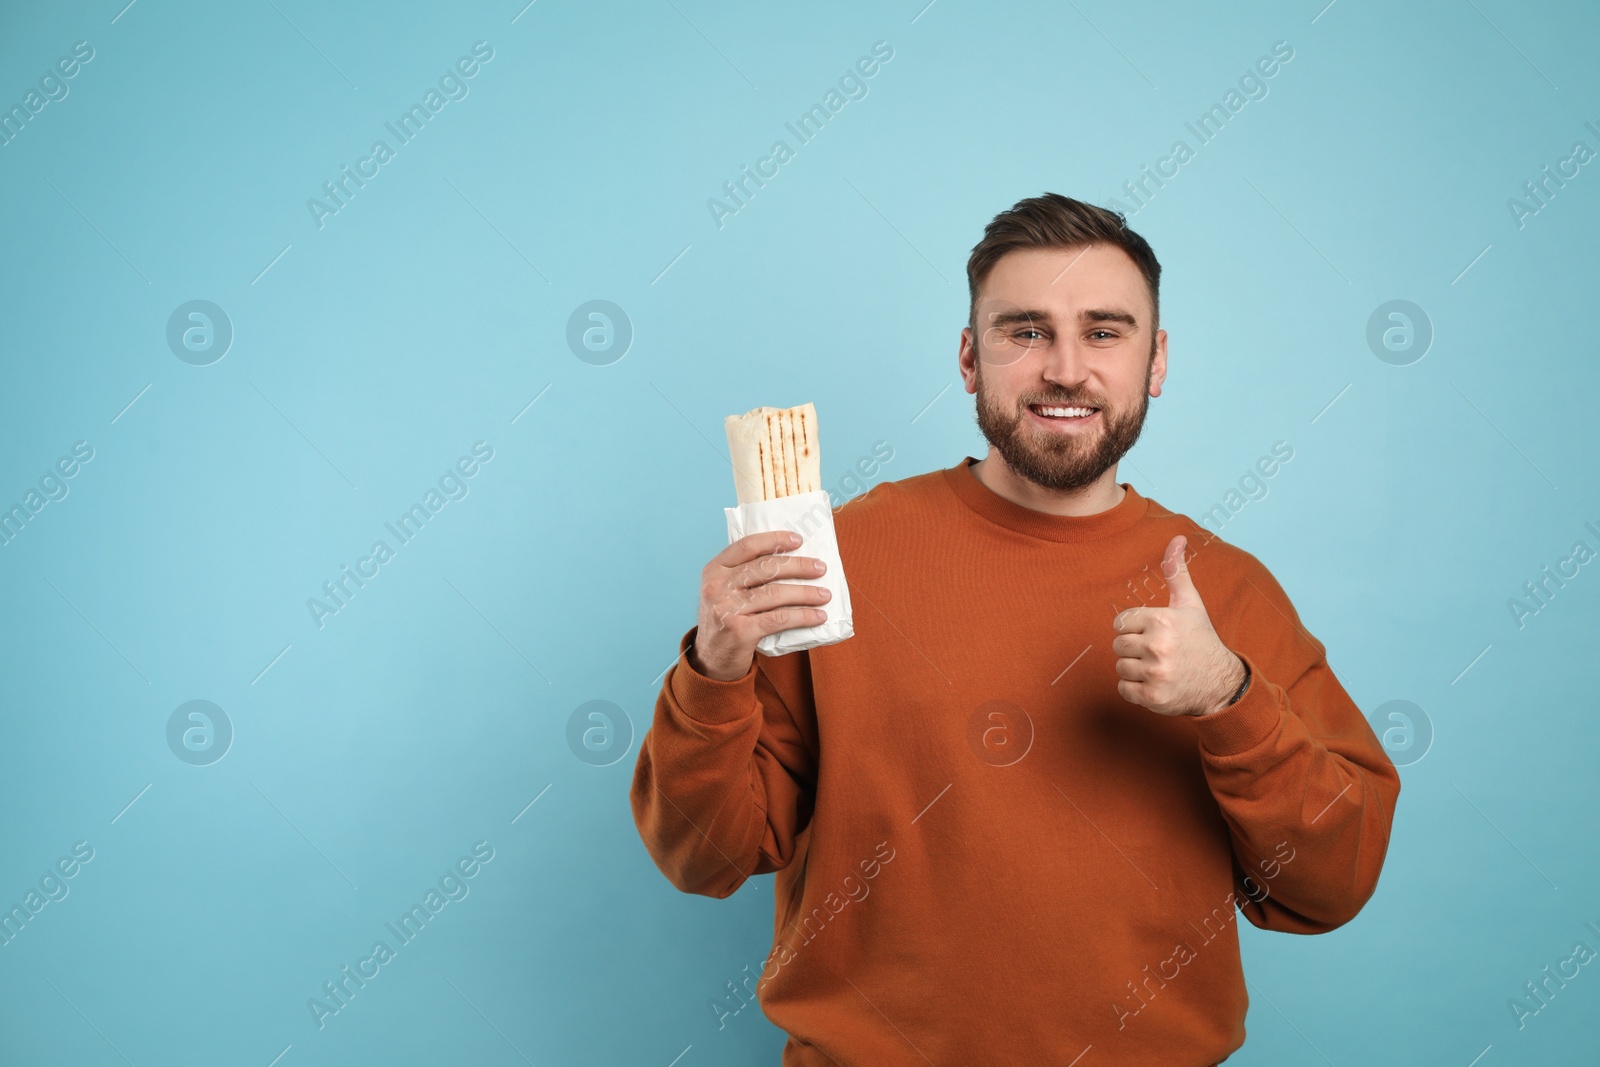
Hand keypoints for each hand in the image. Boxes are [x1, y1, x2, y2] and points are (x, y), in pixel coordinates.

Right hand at [689, 531, 830, 680]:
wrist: (711, 660)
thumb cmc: (727, 620)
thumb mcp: (724, 592)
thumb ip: (744, 574)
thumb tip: (791, 558)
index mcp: (714, 570)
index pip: (747, 546)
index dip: (774, 540)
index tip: (799, 540)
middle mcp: (717, 586)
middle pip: (766, 568)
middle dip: (798, 566)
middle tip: (820, 568)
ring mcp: (727, 609)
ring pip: (775, 593)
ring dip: (805, 593)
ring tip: (824, 595)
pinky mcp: (740, 631)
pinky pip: (779, 619)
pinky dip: (802, 616)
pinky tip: (818, 616)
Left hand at [1111, 534, 1245, 716]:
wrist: (1221, 683)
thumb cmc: (1200, 640)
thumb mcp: (1190, 604)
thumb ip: (1177, 572)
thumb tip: (1176, 538)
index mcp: (1163, 620)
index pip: (1121, 622)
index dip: (1135, 628)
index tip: (1154, 634)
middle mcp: (1158, 646)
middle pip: (1118, 645)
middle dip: (1134, 648)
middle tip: (1158, 652)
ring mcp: (1156, 673)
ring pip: (1119, 667)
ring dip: (1135, 669)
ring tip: (1158, 667)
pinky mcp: (1152, 697)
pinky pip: (1123, 689)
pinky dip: (1135, 689)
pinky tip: (1156, 683)